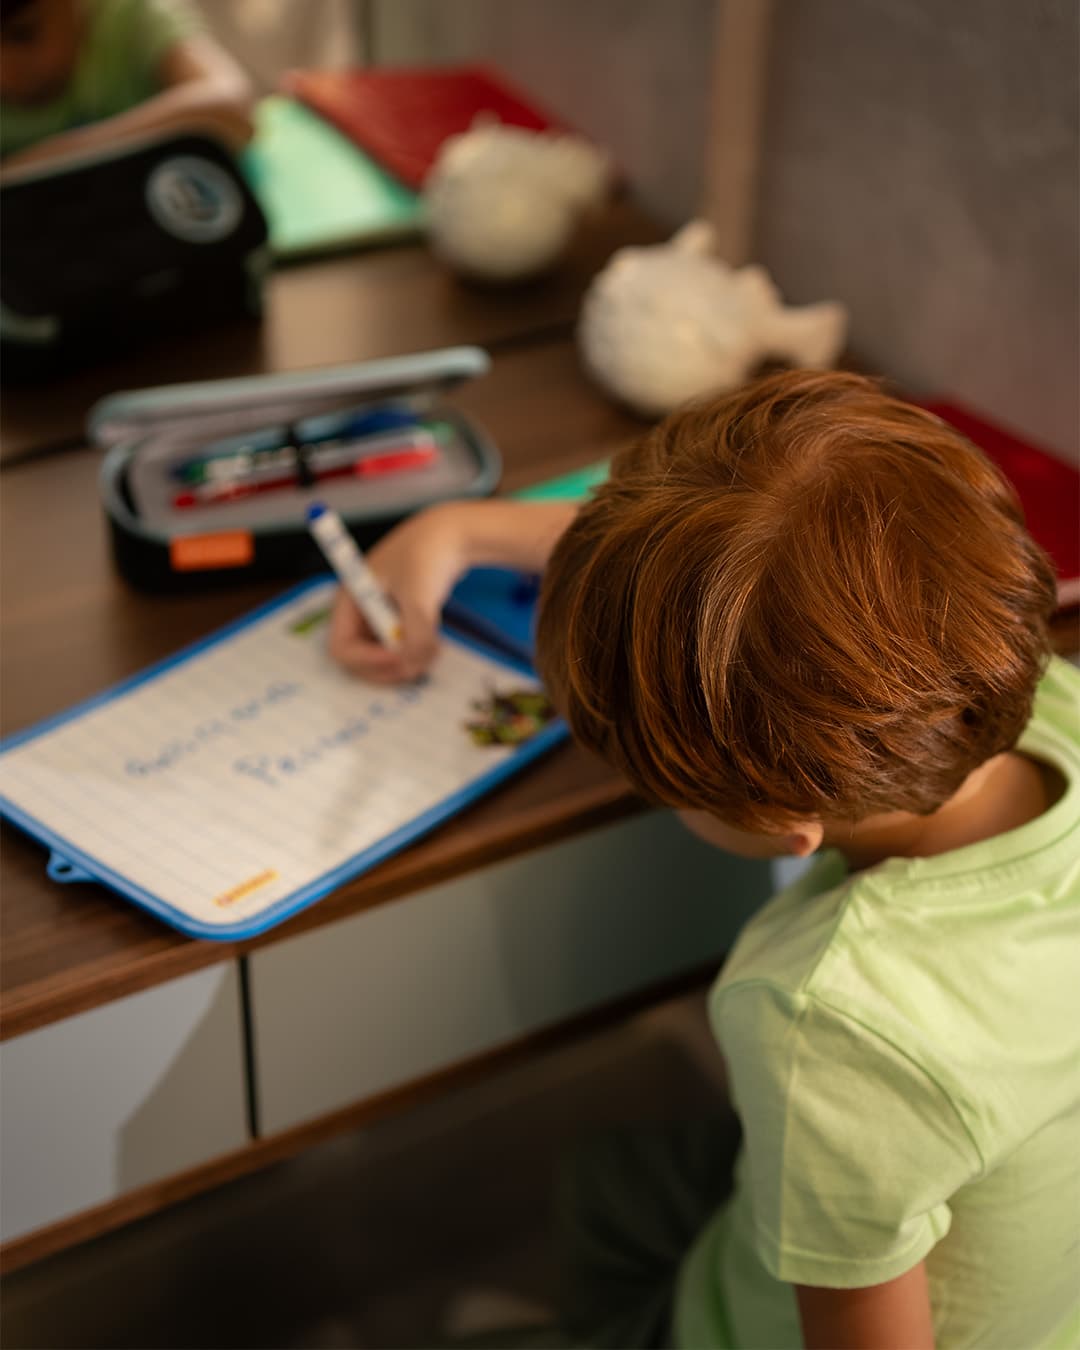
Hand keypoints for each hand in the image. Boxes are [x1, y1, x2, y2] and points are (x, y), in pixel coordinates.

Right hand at [328, 505, 467, 683]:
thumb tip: (412, 665)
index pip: (342, 647)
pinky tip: (436, 646)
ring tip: (434, 651)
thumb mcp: (419, 596)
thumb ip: (416, 635)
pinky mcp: (400, 621)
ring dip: (407, 664)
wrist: (454, 534)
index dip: (367, 661)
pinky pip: (401, 651)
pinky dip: (416, 655)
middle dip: (389, 667)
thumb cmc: (428, 555)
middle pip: (360, 660)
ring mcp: (380, 617)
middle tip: (420, 666)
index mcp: (350, 599)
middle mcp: (360, 611)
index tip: (400, 660)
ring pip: (383, 659)